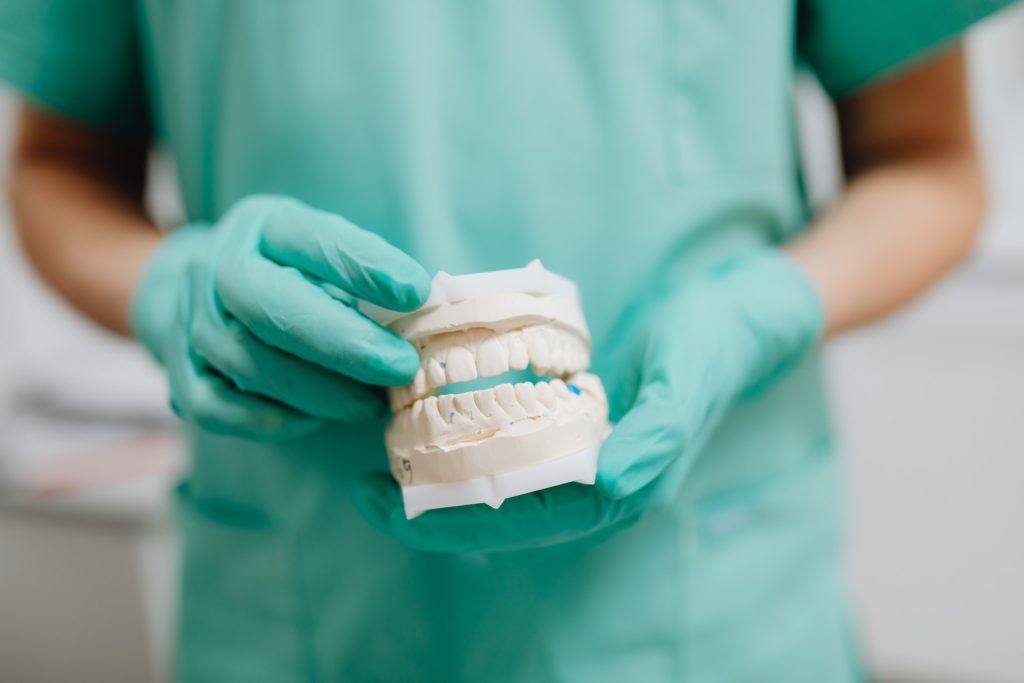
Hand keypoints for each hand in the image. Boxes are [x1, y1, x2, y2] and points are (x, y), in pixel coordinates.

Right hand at [132, 195, 429, 439]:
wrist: (199, 293)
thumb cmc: (288, 274)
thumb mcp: (324, 249)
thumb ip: (366, 273)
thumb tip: (429, 309)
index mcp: (264, 225)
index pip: (310, 238)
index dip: (364, 265)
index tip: (416, 292)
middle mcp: (218, 267)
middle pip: (267, 305)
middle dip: (342, 342)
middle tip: (400, 367)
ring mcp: (191, 321)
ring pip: (247, 362)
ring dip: (317, 391)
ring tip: (371, 404)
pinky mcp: (179, 373)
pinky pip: (216, 407)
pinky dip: (268, 419)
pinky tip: (312, 420)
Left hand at [352, 249, 823, 551]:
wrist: (739, 310)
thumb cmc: (716, 344)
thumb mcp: (689, 378)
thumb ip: (656, 435)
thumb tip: (608, 486)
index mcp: (622, 484)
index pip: (526, 521)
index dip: (454, 523)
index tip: (387, 505)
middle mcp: (596, 478)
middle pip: (500, 510)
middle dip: (430, 506)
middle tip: (361, 486)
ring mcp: (581, 448)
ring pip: (499, 478)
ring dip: (441, 473)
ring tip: (378, 456)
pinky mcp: (573, 416)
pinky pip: (509, 438)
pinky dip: (465, 433)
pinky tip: (426, 414)